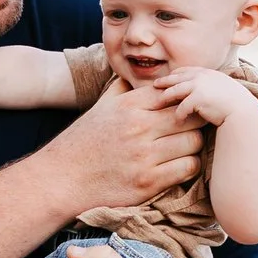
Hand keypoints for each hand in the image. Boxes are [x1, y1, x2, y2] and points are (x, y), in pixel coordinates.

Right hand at [44, 81, 203, 212]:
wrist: (61, 179)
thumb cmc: (82, 143)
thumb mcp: (99, 108)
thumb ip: (121, 90)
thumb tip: (136, 76)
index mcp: (128, 105)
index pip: (175, 93)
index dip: (186, 100)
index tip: (188, 109)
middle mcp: (138, 127)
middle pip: (191, 116)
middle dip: (196, 122)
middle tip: (193, 129)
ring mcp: (144, 155)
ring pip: (194, 142)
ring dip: (194, 146)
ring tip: (185, 148)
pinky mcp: (148, 181)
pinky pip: (188, 168)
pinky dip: (189, 166)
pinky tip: (179, 166)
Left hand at [149, 65, 246, 126]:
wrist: (243, 111)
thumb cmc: (234, 104)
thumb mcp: (222, 89)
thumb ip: (210, 86)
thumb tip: (201, 93)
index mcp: (207, 72)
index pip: (185, 70)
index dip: (174, 75)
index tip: (166, 80)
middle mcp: (202, 76)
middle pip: (176, 78)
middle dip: (163, 82)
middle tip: (154, 86)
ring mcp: (199, 85)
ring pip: (174, 91)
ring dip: (165, 97)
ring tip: (158, 104)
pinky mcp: (198, 98)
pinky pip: (181, 107)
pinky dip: (178, 114)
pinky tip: (176, 120)